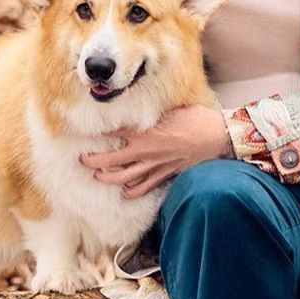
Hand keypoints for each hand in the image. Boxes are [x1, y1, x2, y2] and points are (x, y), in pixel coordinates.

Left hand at [80, 105, 231, 198]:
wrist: (217, 137)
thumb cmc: (197, 119)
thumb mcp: (173, 109)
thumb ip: (154, 111)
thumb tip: (142, 107)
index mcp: (145, 131)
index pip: (114, 131)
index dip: (99, 130)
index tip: (87, 129)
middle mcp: (145, 150)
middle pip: (109, 159)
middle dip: (92, 160)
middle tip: (82, 159)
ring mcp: (153, 165)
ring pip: (122, 177)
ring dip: (106, 177)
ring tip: (97, 175)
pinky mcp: (164, 175)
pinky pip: (143, 187)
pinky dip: (131, 191)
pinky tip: (125, 191)